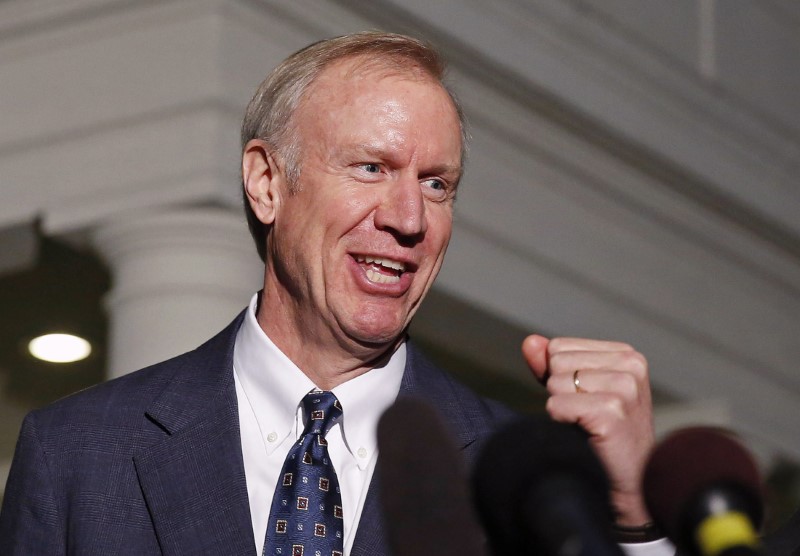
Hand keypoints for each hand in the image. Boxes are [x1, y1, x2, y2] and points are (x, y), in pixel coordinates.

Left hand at [522, 334, 654, 525]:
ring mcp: (624, 388)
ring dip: (563, 409)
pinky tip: (588, 435)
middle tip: (588, 416)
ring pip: (555, 383)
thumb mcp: (577, 390)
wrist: (630, 481)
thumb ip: (551, 364)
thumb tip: (529, 341)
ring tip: (589, 425)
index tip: (587, 400)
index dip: (561, 377)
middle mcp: (630, 365)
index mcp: (626, 354)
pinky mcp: (612, 411)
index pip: (559, 347)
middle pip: (556, 362)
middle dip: (561, 392)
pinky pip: (556, 405)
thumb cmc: (602, 434)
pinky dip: (562, 422)